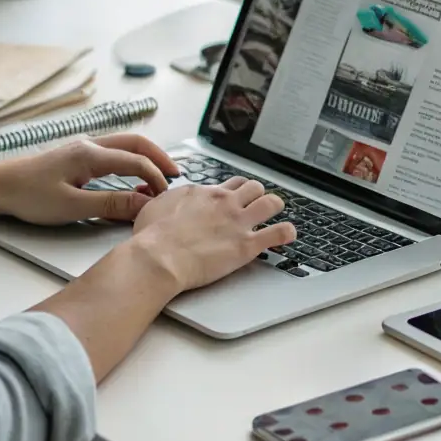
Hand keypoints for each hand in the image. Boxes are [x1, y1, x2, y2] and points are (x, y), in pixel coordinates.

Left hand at [0, 134, 179, 225]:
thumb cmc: (28, 196)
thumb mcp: (72, 206)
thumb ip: (111, 203)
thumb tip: (144, 203)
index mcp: (90, 155)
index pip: (135, 162)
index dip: (155, 178)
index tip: (165, 197)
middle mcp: (90, 145)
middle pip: (136, 143)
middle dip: (159, 157)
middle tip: (175, 175)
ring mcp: (83, 148)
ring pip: (125, 144)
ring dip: (146, 156)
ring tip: (160, 174)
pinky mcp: (77, 155)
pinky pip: (113, 151)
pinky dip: (131, 159)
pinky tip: (132, 174)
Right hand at [130, 177, 294, 291]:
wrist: (158, 257)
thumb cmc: (151, 237)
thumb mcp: (154, 207)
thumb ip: (167, 201)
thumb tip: (165, 200)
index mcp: (205, 193)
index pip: (231, 183)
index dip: (236, 191)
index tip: (236, 198)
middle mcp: (225, 202)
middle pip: (254, 187)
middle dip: (257, 196)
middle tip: (255, 206)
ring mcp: (238, 222)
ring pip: (271, 202)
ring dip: (275, 207)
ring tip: (275, 215)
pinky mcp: (247, 244)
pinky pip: (279, 232)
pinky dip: (287, 233)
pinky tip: (289, 234)